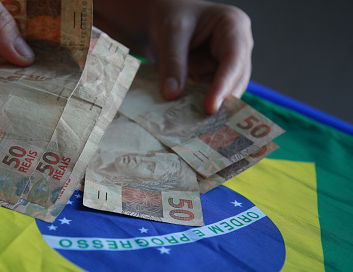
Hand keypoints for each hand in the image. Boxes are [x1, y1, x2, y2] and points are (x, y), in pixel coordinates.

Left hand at [95, 0, 252, 113]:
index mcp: (233, 26)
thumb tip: (172, 96)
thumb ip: (173, 61)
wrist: (162, 16)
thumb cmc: (171, 14)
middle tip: (206, 127)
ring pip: (225, 92)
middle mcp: (237, 47)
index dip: (224, 85)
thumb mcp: (171, 32)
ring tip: (197, 129)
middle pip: (236, 80)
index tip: (211, 107)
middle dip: (222, 102)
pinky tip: (189, 122)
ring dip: (211, 109)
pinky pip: (209, 95)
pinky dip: (200, 107)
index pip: (234, 60)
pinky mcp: (213, 77)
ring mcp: (227, 64)